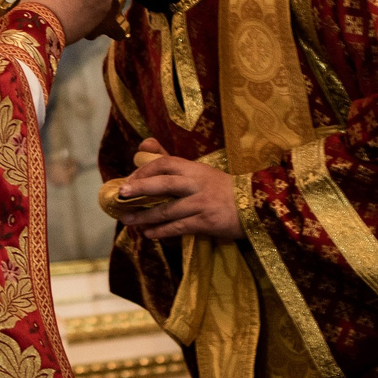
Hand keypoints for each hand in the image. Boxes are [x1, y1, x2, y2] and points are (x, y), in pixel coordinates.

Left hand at [117, 138, 242, 240]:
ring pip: (168, 210)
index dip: (144, 171)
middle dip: (140, 188)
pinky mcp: (207, 222)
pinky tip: (149, 234)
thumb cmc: (222, 189)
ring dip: (145, 217)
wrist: (256, 206)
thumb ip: (172, 161)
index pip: (165, 163)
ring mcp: (202, 203)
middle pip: (164, 184)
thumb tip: (144, 143)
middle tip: (121, 195)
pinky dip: (162, 231)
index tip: (128, 180)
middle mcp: (198, 183)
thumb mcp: (200, 171)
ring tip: (128, 221)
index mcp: (195, 169)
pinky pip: (179, 227)